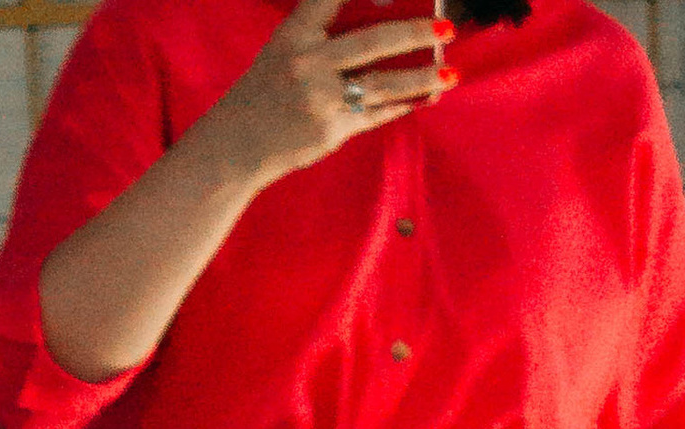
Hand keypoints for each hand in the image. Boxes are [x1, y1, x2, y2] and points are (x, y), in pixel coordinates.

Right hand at [205, 0, 454, 185]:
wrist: (235, 146)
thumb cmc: (265, 92)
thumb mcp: (283, 50)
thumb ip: (323, 34)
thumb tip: (381, 25)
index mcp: (295, 34)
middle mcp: (308, 62)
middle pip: (373, 41)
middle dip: (414, 32)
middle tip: (446, 28)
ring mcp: (321, 99)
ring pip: (383, 84)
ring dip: (421, 79)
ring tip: (449, 74)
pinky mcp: (330, 130)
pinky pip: (375, 114)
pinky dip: (401, 106)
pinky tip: (422, 98)